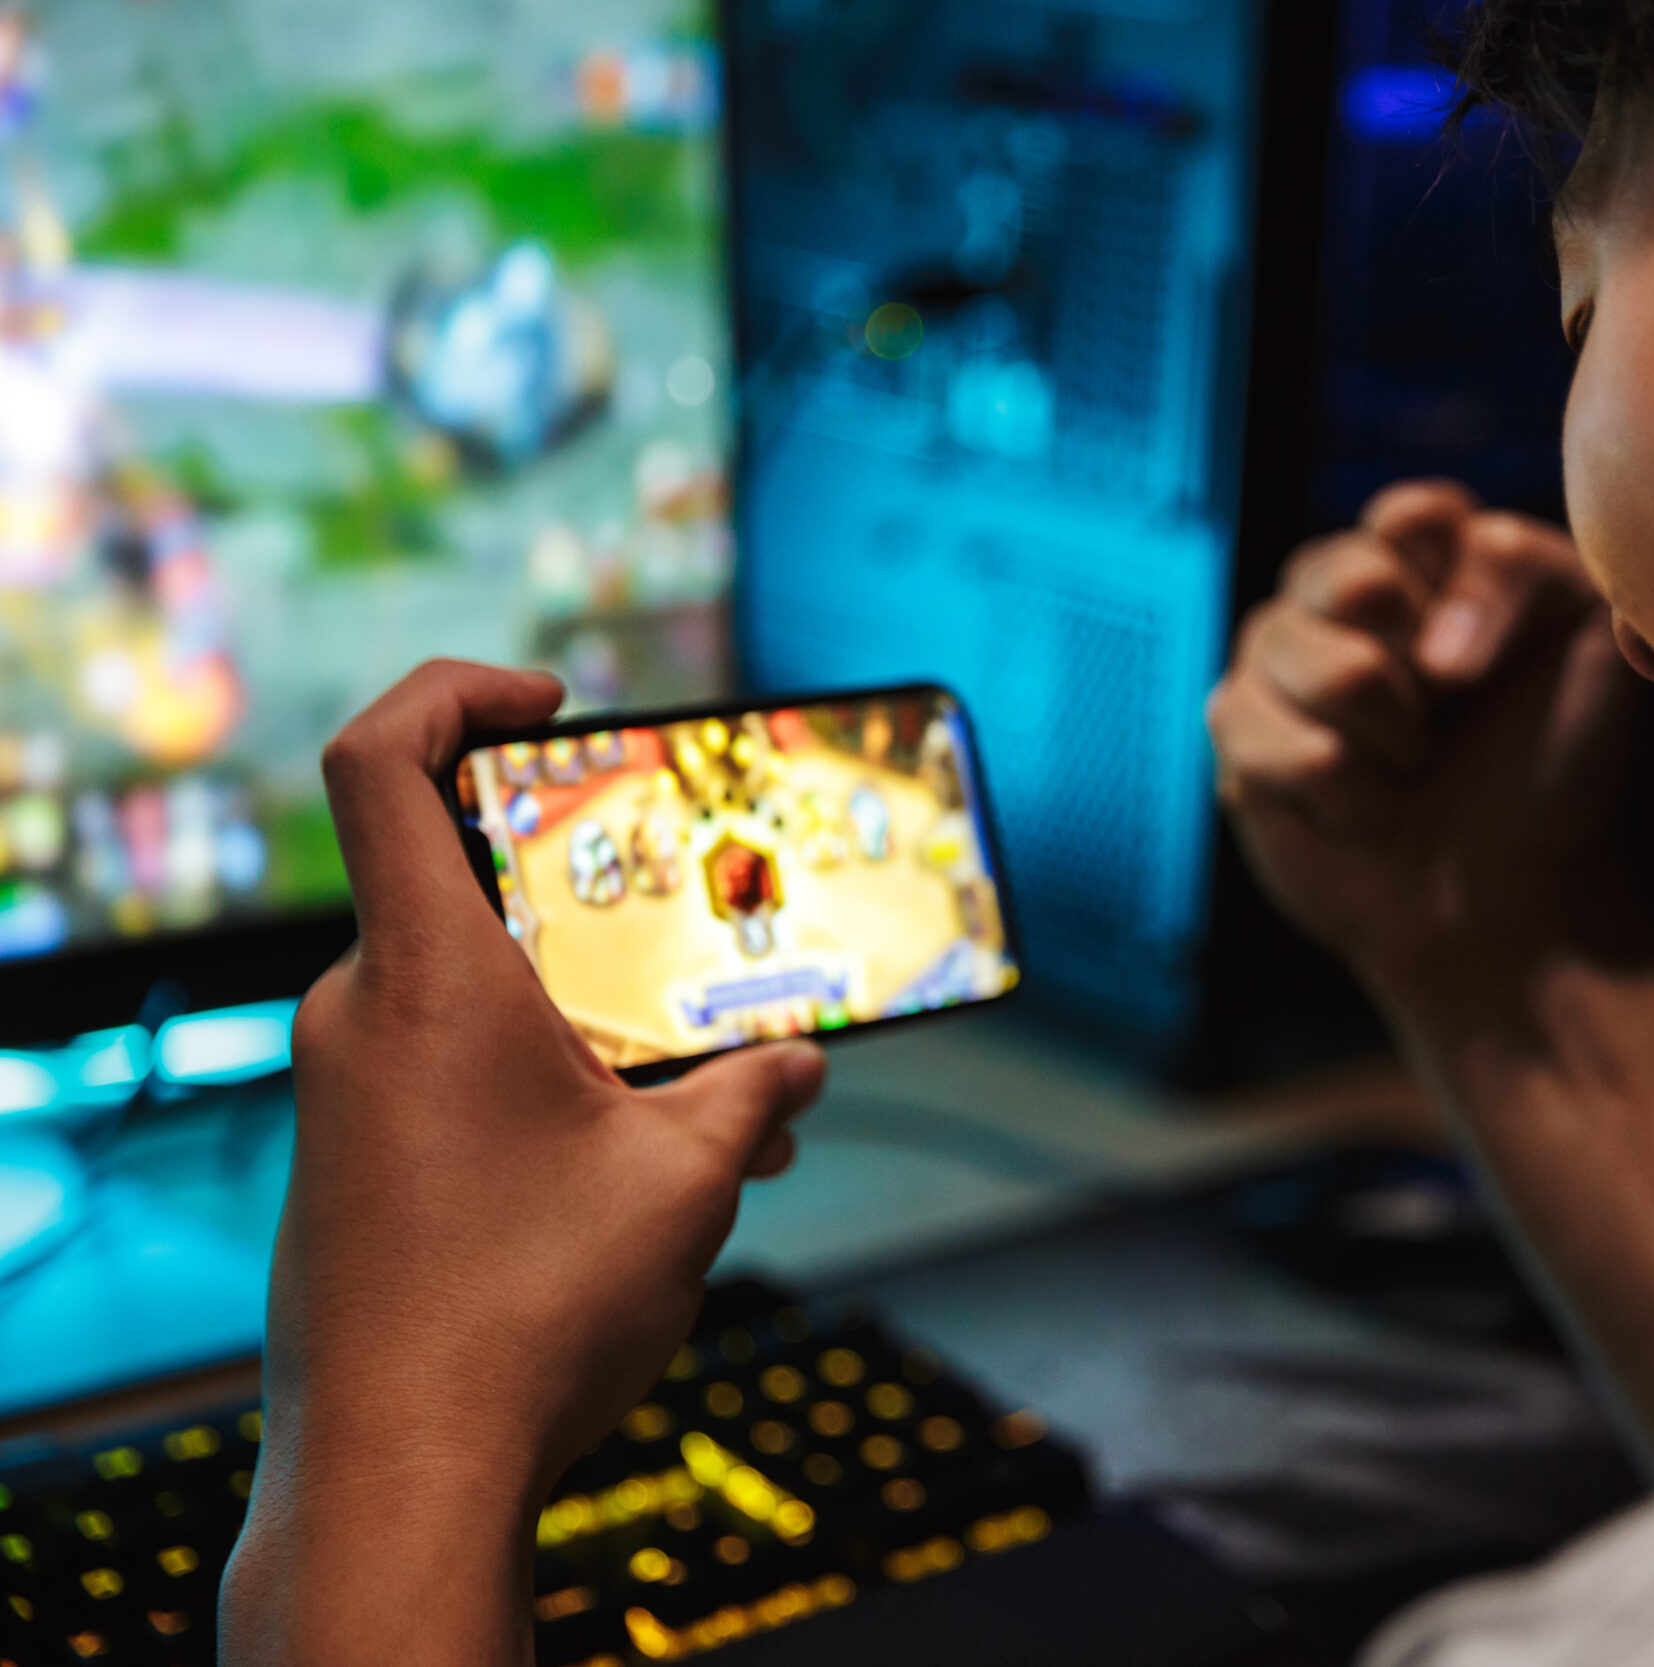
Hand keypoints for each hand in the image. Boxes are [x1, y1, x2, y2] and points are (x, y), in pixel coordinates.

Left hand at [222, 660, 826, 1665]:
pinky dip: (539, 1080)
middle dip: (595, 903)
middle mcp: (361, 1017)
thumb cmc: (527, 1314)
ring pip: (468, 994)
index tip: (552, 699)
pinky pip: (445, 1071)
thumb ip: (754, 1097)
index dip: (458, 688)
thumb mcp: (685, 1184)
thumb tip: (798, 1072)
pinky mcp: (349, 1165)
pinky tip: (633, 1171)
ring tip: (701, 1098)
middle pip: (462, 884)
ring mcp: (344, 1095)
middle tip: (691, 939)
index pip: (382, 759)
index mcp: (428, 979)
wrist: (397, 1476)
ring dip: (584, 1015)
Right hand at [1209, 480, 1651, 1001]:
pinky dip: (1334, 790)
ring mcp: (1278, 649)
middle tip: (1447, 722)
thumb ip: (1529, 572)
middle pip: (1355, 580)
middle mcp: (1342, 583)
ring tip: (1410, 767)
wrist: (1508, 893)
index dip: (1460, 594)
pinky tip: (1362, 810)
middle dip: (1420, 677)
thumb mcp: (1589, 642)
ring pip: (1308, 659)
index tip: (1488, 667)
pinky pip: (1254, 728)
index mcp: (1428, 550)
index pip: (1414, 515)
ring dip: (1385, 740)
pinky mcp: (1236, 723)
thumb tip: (1432, 652)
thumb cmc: (1551, 764)